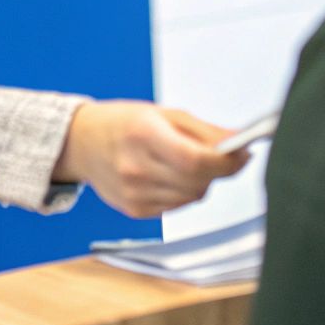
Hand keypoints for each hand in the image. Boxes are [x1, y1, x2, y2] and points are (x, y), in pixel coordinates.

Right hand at [51, 102, 251, 218]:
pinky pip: (177, 206)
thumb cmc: (123, 123)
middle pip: (197, 181)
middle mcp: (136, 167)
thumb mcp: (163, 113)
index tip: (243, 153)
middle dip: (220, 170)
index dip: (226, 161)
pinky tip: (170, 175)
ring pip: (192, 196)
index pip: (195, 159)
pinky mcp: (135, 210)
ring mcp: (134, 193)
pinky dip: (184, 192)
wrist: (81, 144)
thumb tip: (240, 141)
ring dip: (202, 181)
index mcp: (143, 134)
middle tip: (226, 155)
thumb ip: (205, 130)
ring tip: (188, 162)